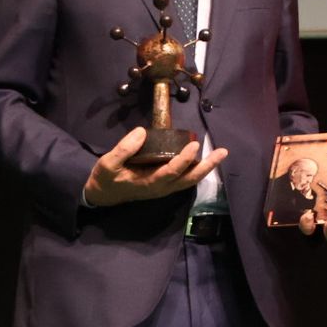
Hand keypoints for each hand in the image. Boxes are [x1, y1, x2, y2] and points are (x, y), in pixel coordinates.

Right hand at [83, 127, 227, 207]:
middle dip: (207, 166)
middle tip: (222, 152)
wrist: (103, 194)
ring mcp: (164, 188)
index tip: (194, 144)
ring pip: (189, 180)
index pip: (171, 172)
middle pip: (189, 179)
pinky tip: (205, 159)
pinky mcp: (165, 185)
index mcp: (148, 183)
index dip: (183, 160)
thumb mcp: (108, 163)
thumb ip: (123, 149)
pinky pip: (185, 179)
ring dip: (205, 168)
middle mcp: (160, 188)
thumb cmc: (106, 178)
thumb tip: (141, 132)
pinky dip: (197, 170)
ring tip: (220, 154)